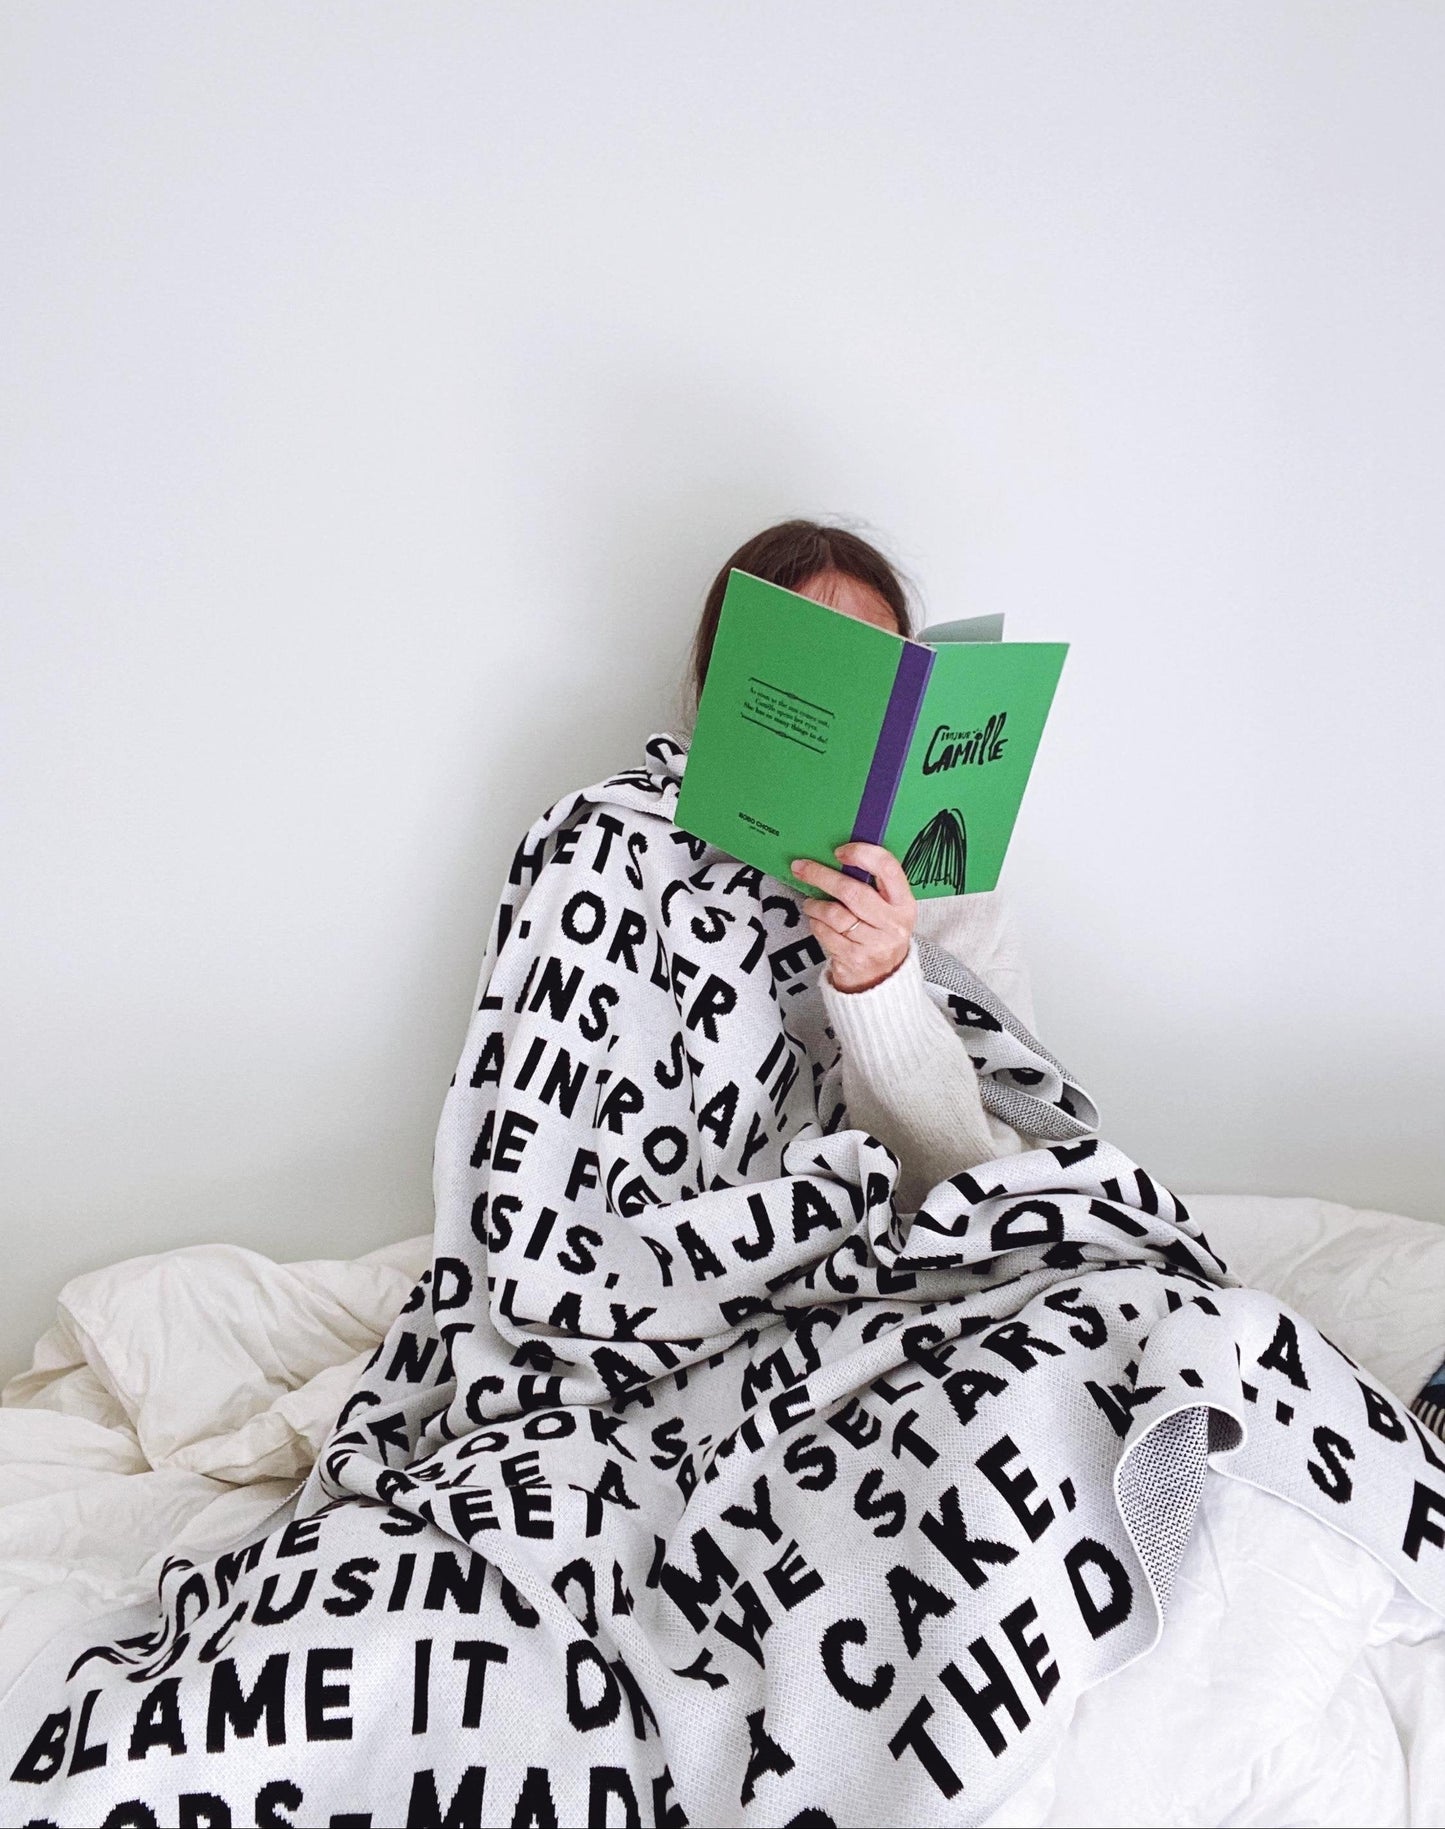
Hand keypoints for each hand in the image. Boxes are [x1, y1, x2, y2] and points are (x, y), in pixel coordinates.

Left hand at [791, 842, 916, 992]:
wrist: (883, 978)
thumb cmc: (880, 934)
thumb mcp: (888, 910)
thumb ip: (872, 886)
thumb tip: (838, 859)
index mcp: (904, 903)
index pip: (888, 868)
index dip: (862, 854)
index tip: (839, 852)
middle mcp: (893, 923)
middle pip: (852, 892)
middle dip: (821, 876)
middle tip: (801, 867)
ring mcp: (874, 943)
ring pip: (835, 914)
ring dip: (815, 905)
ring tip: (811, 903)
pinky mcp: (854, 958)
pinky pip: (825, 933)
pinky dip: (815, 923)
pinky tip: (817, 921)